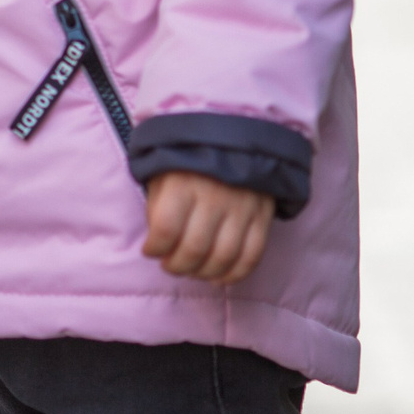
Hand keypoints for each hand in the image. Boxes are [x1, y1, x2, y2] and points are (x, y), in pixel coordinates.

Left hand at [142, 171, 274, 284]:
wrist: (233, 136)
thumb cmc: (187, 160)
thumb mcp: (162, 174)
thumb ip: (158, 208)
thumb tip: (159, 245)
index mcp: (182, 183)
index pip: (166, 230)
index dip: (154, 248)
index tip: (151, 251)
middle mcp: (214, 196)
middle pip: (195, 249)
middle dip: (177, 266)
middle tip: (170, 266)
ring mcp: (242, 207)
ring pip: (223, 257)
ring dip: (203, 273)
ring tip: (192, 271)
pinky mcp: (263, 216)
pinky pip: (252, 255)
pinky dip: (234, 274)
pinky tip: (218, 277)